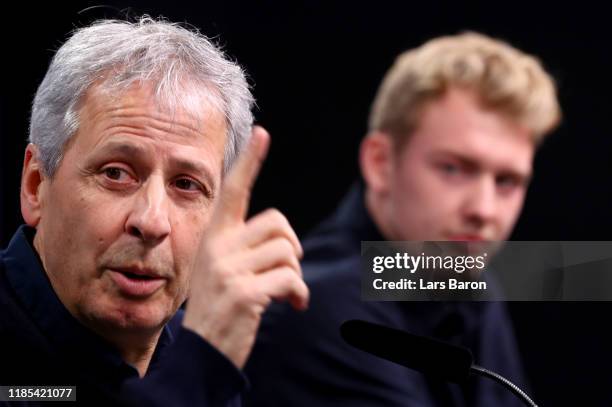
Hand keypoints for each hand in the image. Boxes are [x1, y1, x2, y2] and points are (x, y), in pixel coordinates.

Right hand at [182, 125, 308, 368]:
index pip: (234, 191)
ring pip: (287, 250)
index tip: (262, 133)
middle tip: (287, 270)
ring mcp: (228, 270)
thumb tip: (284, 238)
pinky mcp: (243, 292)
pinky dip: (299, 293)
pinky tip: (294, 305)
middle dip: (292, 246)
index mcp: (215, 237)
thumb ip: (244, 247)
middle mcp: (218, 247)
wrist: (204, 352)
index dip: (250, 162)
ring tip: (288, 292)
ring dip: (296, 274)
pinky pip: (290, 277)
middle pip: (278, 223)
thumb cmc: (221, 308)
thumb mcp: (222, 270)